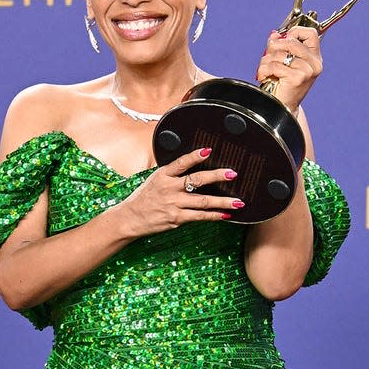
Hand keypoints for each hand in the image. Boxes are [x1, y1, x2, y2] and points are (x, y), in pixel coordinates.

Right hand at [118, 147, 244, 239]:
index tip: (208, 151)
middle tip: (232, 173)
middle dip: (217, 176)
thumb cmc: (143, 199)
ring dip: (223, 202)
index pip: (181, 162)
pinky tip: (225, 215)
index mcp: (163, 175)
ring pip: (203, 201)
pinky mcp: (177, 218)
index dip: (195, 156)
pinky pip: (199, 216)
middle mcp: (169, 188)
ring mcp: (174, 204)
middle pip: (197, 180)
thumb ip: (172, 174)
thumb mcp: (154, 180)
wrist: (129, 218)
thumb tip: (191, 167)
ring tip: (238, 202)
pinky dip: (214, 215)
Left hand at [255, 25, 322, 108]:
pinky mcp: (297, 78)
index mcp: (314, 58)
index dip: (295, 32)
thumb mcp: (284, 61)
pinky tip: (264, 76)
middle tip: (268, 55)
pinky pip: (275, 66)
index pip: (311, 34)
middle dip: (274, 47)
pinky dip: (265, 69)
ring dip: (267, 60)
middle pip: (291, 42)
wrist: (283, 108)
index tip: (283, 38)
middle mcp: (314, 64)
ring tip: (265, 69)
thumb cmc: (283, 84)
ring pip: (281, 54)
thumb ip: (281, 46)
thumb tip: (274, 35)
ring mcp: (307, 71)